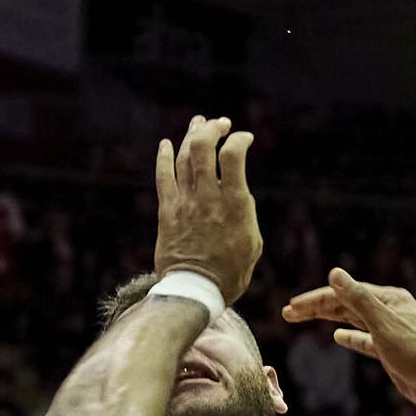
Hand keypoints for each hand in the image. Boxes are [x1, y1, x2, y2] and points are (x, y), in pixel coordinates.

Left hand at [154, 116, 260, 304]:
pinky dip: (164, 157)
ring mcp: (185, 203)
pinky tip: (166, 144)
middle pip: (202, 148)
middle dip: (212, 129)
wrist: (195, 291)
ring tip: (199, 124)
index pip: (233, 156)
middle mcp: (208, 198)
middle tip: (220, 124)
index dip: (239, 139)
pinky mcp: (167, 212)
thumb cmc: (231, 272)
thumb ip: (245, 212)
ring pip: (183, 157)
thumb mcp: (252, 242)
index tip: (244, 138)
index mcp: (234, 204)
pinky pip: (163, 177)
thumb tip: (239, 194)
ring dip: (191, 136)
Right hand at [283, 270, 415, 414]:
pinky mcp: (392, 350)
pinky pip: (365, 339)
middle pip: (347, 303)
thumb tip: (334, 273)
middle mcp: (391, 310)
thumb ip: (359, 299)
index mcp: (390, 299)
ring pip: (354, 319)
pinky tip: (337, 338)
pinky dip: (350, 337)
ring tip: (303, 318)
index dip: (316, 299)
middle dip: (317, 307)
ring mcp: (392, 330)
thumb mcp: (384, 324)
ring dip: (329, 319)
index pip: (345, 293)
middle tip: (288, 312)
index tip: (292, 308)